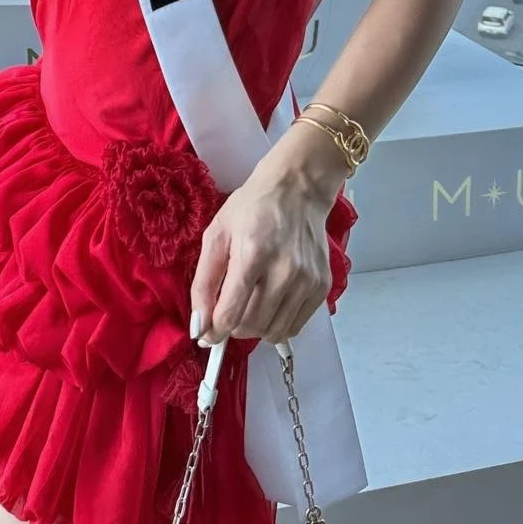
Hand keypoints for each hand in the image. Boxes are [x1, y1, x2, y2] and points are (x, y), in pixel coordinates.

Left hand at [189, 147, 338, 346]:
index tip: (207, 334)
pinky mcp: (322, 286)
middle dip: (233, 327)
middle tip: (229, 309)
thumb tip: (199, 325)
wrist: (297, 189)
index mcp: (252, 253)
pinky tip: (270, 303)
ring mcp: (307, 280)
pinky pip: (295, 326)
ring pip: (274, 332)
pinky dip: (277, 324)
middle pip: (252, 327)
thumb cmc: (252, 207)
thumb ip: (203, 282)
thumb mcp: (216, 234)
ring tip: (250, 305)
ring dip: (255, 328)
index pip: (230, 314)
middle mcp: (284, 270)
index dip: (213, 332)